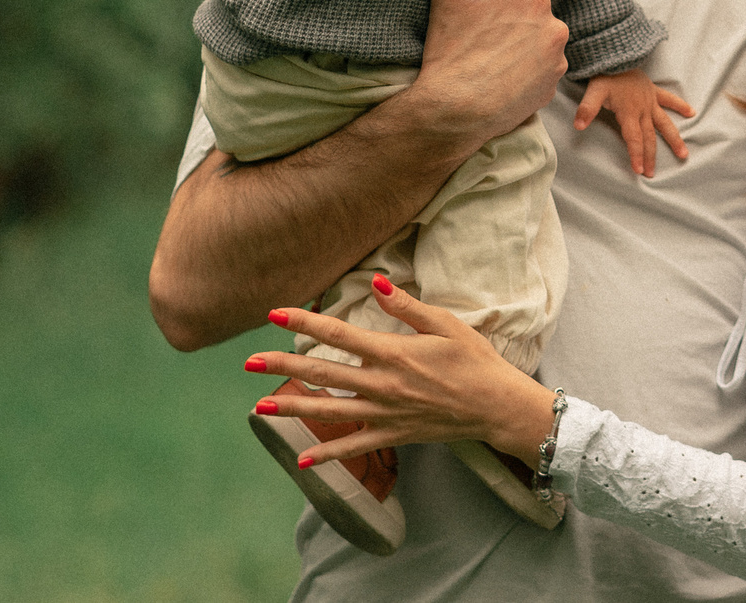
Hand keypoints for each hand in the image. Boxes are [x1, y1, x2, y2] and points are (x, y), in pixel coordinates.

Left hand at [245, 275, 555, 466]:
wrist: (496, 407)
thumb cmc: (475, 361)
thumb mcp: (445, 324)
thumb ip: (407, 307)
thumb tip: (376, 283)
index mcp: (393, 352)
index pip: (338, 334)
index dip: (303, 322)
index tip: (274, 314)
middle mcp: (382, 384)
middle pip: (322, 372)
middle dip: (283, 366)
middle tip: (249, 361)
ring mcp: (385, 413)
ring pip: (329, 411)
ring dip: (292, 408)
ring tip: (259, 405)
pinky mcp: (393, 435)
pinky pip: (354, 448)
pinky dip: (328, 455)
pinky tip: (302, 461)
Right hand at [411, 0, 567, 150]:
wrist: (455, 113)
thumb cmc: (452, 52)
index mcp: (535, 2)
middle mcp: (555, 30)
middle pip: (539, 12)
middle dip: (520, 15)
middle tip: (491, 24)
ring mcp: (556, 63)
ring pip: (543, 42)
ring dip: (527, 44)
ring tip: (495, 52)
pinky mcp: (551, 91)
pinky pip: (542, 73)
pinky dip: (527, 72)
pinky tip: (503, 75)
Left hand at [571, 68, 693, 175]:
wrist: (616, 54)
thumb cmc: (604, 75)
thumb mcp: (593, 92)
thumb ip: (587, 109)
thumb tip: (578, 126)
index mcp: (629, 112)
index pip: (634, 138)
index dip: (636, 154)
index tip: (639, 170)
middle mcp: (642, 109)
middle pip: (649, 137)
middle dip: (650, 156)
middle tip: (651, 173)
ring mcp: (650, 100)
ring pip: (664, 123)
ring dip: (674, 139)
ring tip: (684, 154)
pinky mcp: (653, 91)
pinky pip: (669, 99)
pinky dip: (680, 105)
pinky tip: (691, 112)